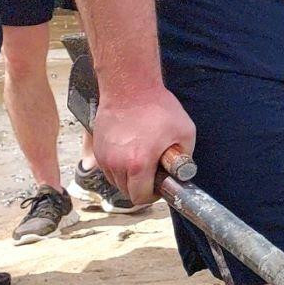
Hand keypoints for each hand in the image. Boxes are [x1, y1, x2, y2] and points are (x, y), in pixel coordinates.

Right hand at [93, 87, 195, 207]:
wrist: (129, 87)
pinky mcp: (98, 148)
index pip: (140, 197)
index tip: (159, 186)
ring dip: (128, 177)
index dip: (153, 195)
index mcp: (139, 164)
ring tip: (141, 159)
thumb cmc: (157, 107)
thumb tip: (182, 170)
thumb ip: (185, 156)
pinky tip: (130, 151)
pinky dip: (118, 166)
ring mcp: (104, 156)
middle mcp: (117, 164)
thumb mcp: (185, 132)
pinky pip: (107, 167)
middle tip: (153, 172)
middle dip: (141, 187)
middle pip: (127, 192)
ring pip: (116, 180)